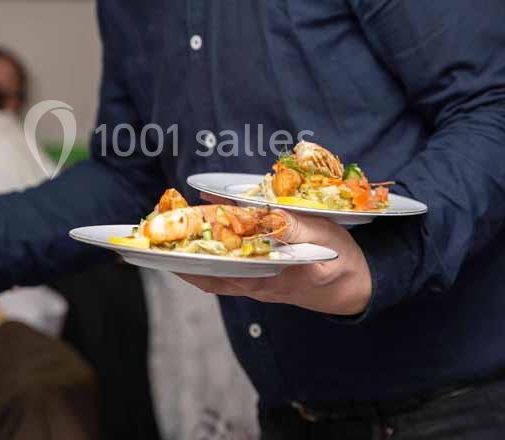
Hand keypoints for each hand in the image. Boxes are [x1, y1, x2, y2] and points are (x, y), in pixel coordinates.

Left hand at [178, 195, 371, 315]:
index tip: (174, 225)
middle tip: (151, 239)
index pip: (225, 258)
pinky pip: (221, 280)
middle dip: (179, 255)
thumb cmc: (339, 260)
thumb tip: (263, 215)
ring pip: (211, 277)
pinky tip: (188, 255)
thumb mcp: (323, 237)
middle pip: (208, 271)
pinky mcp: (255, 286)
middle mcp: (256, 284)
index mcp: (271, 272)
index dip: (198, 243)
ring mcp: (253, 287)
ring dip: (186, 261)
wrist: (353, 289)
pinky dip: (202, 268)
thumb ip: (293, 227)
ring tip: (161, 244)